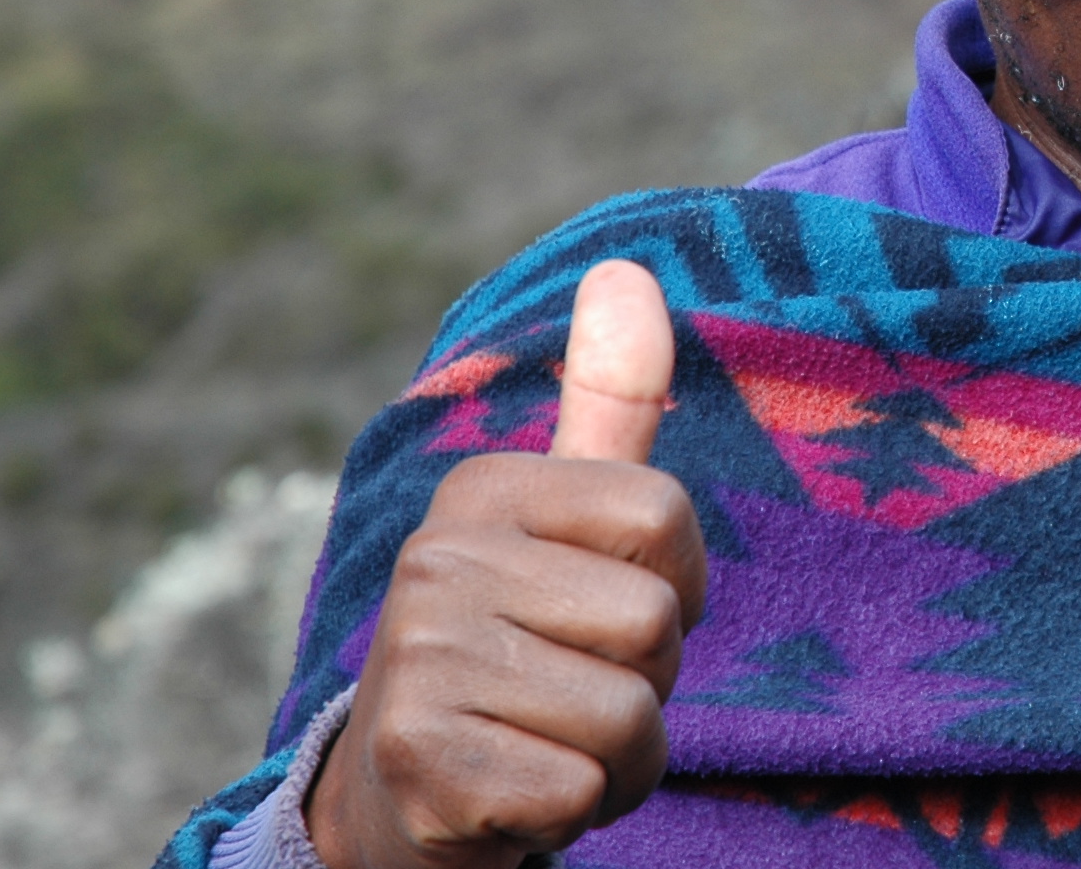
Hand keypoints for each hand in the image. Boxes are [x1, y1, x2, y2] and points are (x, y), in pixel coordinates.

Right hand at [308, 261, 703, 868]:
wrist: (403, 800)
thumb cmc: (522, 649)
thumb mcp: (568, 524)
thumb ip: (610, 405)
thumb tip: (626, 269)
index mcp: (482, 490)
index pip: (667, 521)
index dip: (677, 588)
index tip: (610, 612)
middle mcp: (434, 561)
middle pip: (655, 625)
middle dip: (645, 683)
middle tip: (570, 693)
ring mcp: (418, 663)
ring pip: (628, 716)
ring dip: (618, 758)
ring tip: (548, 744)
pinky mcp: (418, 767)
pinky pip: (581, 791)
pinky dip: (574, 811)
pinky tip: (518, 798)